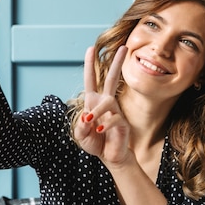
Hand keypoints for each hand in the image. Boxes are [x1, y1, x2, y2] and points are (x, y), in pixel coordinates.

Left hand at [74, 46, 132, 165]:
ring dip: (97, 111)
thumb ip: (80, 127)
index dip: (90, 65)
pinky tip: (99, 131)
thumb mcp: (80, 135)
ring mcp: (115, 112)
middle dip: (117, 63)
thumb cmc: (95, 143)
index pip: (91, 80)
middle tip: (124, 47)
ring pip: (108, 101)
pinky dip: (105, 124)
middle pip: (111, 78)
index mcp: (93, 101)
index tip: (91, 48)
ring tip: (89, 122)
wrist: (109, 157)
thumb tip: (87, 119)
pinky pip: (115, 118)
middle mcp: (105, 103)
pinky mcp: (122, 123)